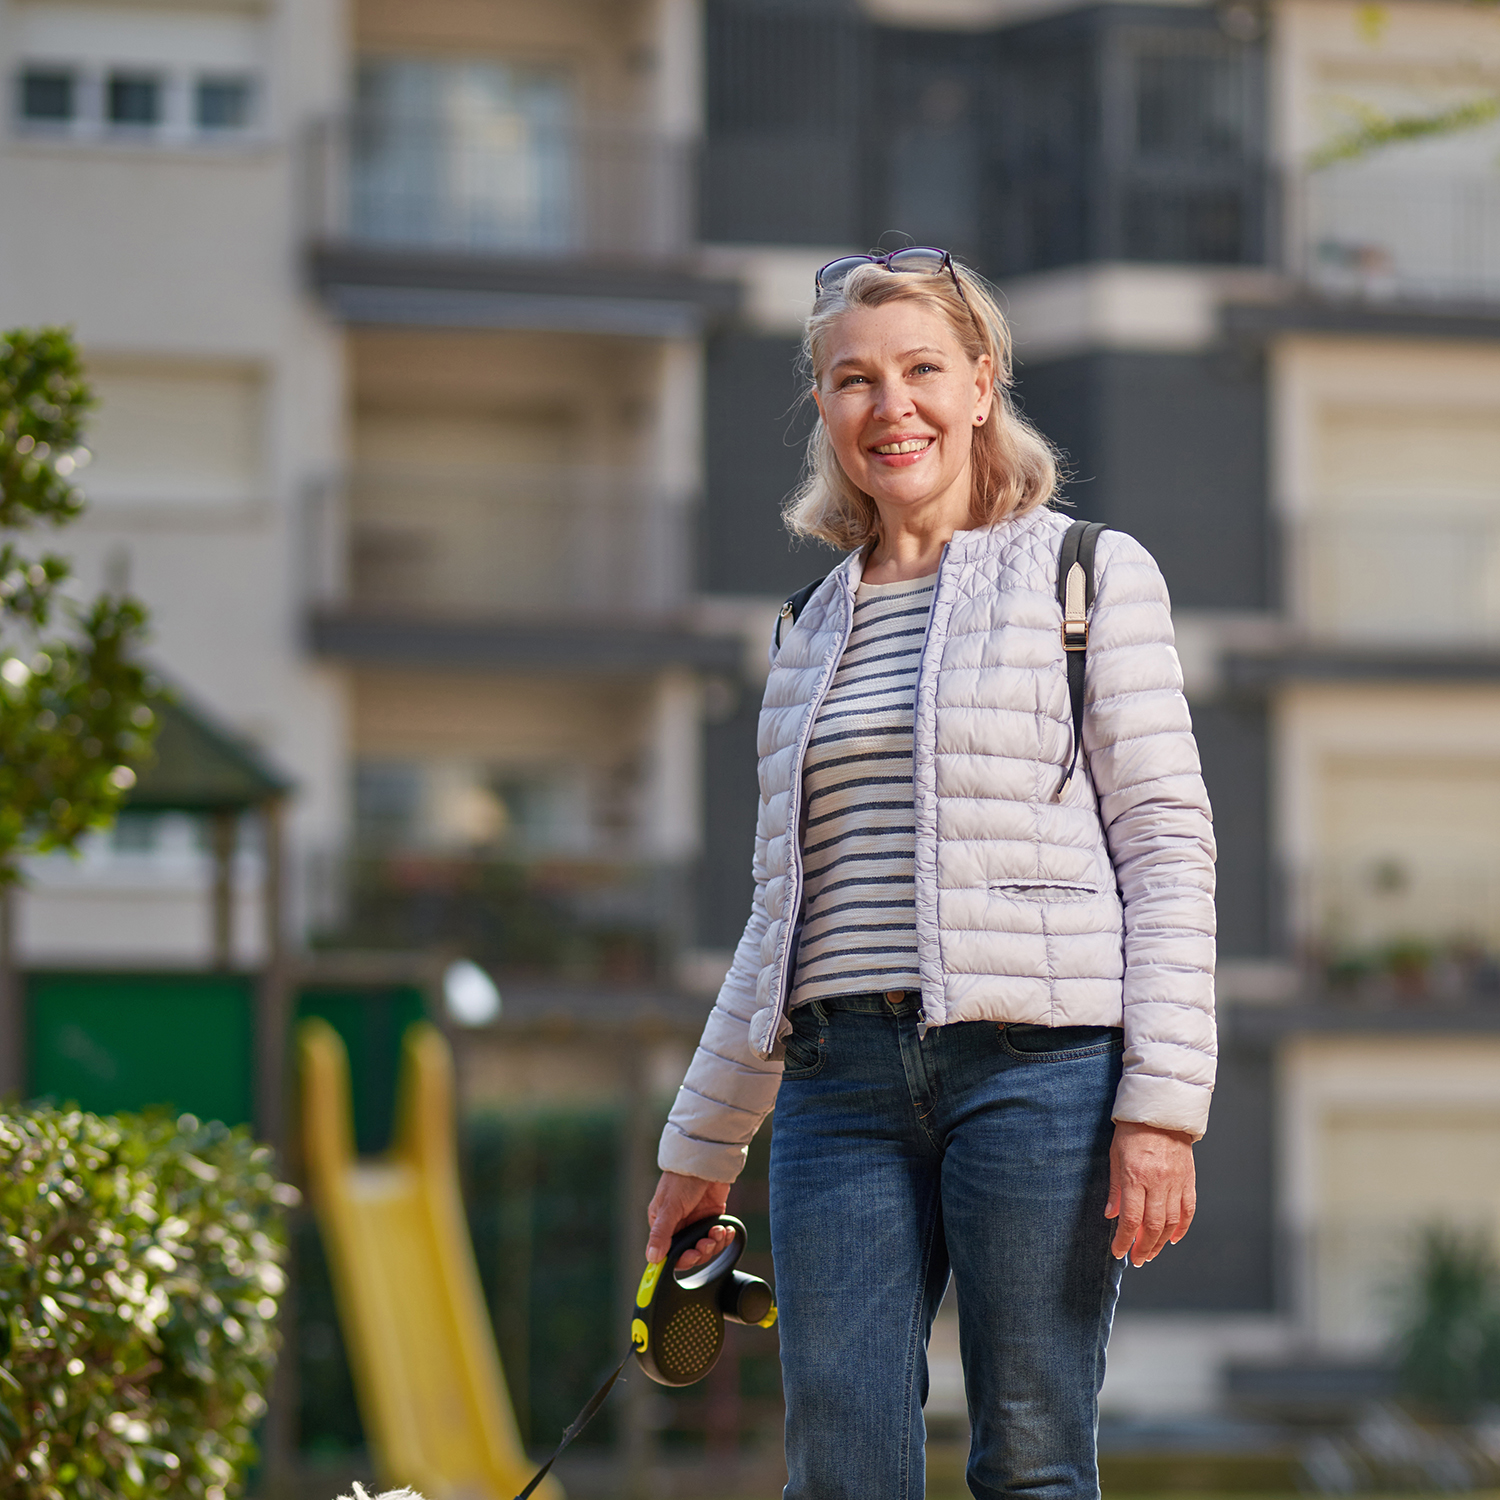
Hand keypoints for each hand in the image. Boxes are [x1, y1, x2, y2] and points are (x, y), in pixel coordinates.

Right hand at [646, 1170, 732, 1270]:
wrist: (705, 1160)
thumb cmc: (682, 1179)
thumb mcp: (670, 1207)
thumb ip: (661, 1233)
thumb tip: (652, 1258)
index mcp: (663, 1225)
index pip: (670, 1253)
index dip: (681, 1260)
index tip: (691, 1257)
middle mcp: (679, 1226)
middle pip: (691, 1254)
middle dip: (701, 1251)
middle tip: (707, 1242)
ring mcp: (696, 1222)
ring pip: (706, 1247)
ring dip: (714, 1243)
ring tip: (718, 1230)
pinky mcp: (711, 1218)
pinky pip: (718, 1237)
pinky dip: (724, 1236)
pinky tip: (726, 1230)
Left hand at [1105, 1121, 1195, 1265]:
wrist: (1161, 1111)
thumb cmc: (1133, 1130)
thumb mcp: (1115, 1155)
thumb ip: (1115, 1188)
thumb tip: (1111, 1215)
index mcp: (1136, 1176)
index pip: (1130, 1218)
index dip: (1124, 1240)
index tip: (1119, 1252)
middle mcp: (1157, 1182)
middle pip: (1153, 1226)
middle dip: (1143, 1247)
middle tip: (1137, 1259)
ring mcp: (1176, 1182)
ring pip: (1171, 1223)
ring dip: (1160, 1242)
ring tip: (1150, 1253)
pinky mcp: (1189, 1180)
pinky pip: (1188, 1210)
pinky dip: (1181, 1228)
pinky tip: (1173, 1238)